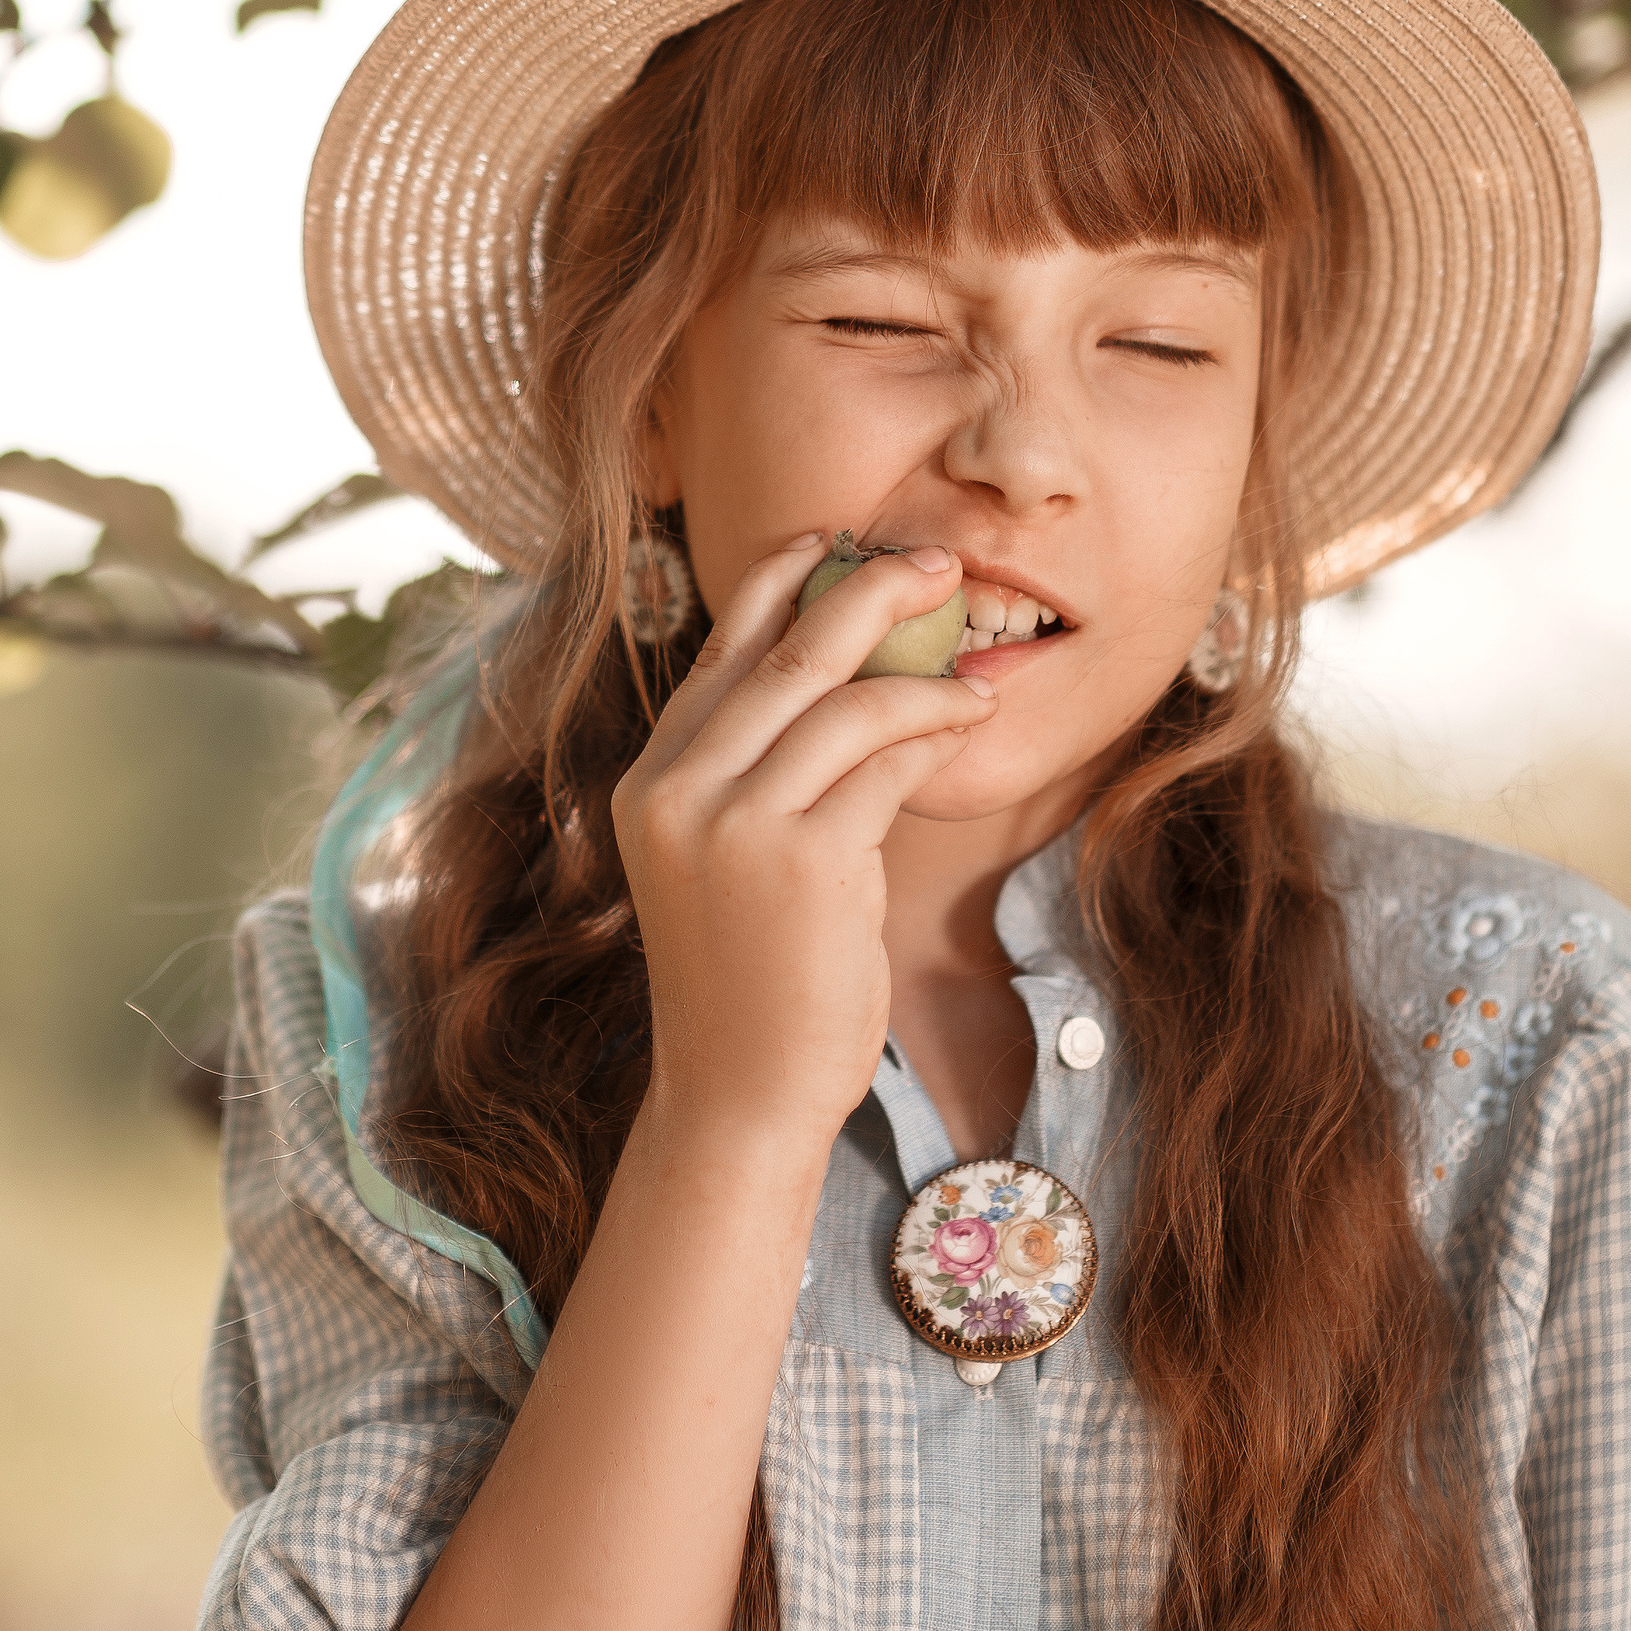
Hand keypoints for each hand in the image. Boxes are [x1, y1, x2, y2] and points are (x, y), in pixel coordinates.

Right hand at [613, 531, 993, 1153]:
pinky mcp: (802, 859)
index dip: (782, 575)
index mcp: (652, 777)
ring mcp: (735, 821)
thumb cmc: (750, 973)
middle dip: (874, 588)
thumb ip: (760, 767)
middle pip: (788, 648)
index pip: (720, 644)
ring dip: (927, 675)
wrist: (739, 1091)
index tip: (839, 538)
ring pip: (848, 700)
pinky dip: (936, 731)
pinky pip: (886, 763)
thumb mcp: (727, 855)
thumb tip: (850, 671)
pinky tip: (969, 722)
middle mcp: (678, 786)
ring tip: (978, 674)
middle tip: (940, 562)